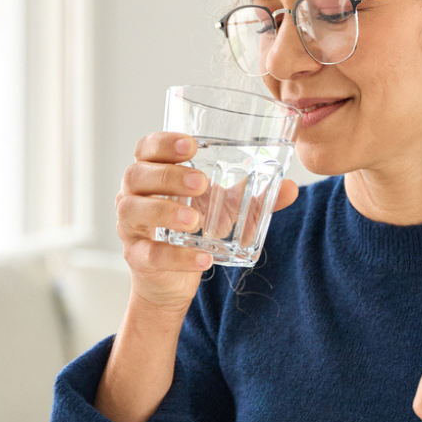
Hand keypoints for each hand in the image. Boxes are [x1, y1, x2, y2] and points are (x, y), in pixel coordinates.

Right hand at [116, 131, 298, 312]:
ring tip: (195, 219)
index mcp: (153, 171)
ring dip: (165, 211)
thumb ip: (251, 196)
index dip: (163, 143)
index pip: (147, 147)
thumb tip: (291, 187)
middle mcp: (133, 194)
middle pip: (137, 174)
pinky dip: (177, 256)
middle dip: (168, 175)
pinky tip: (203, 258)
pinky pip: (149, 253)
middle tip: (202, 183)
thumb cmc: (193, 227)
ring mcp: (130, 225)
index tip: (191, 145)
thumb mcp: (223, 208)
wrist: (172, 278)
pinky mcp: (136, 256)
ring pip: (134, 210)